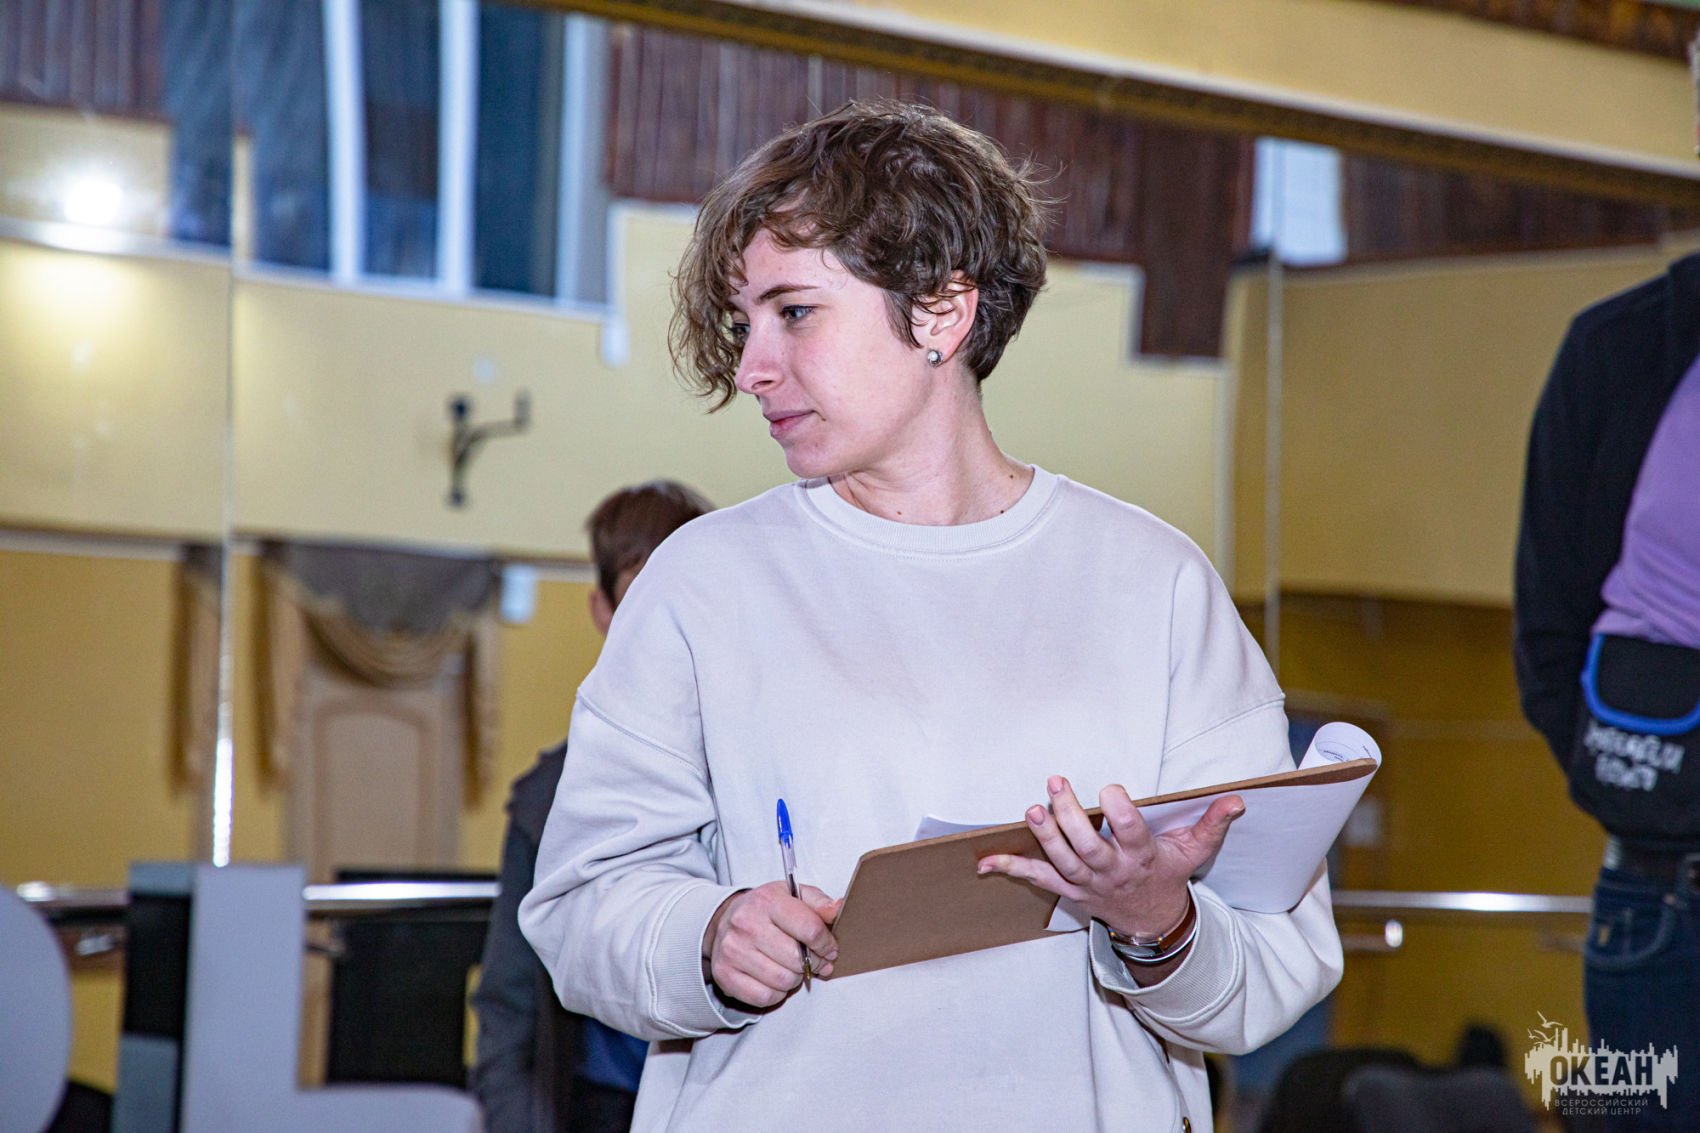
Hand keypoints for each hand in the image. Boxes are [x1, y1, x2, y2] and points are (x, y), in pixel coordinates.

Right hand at [700, 881, 840, 1007]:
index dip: (826, 944)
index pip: (810, 929)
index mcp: (767, 900)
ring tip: (791, 967)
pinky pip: (765, 996)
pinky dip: (776, 993)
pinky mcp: (725, 974)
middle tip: (813, 961)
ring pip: (783, 981)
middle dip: (813, 964)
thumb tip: (837, 909)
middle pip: (797, 959)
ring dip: (795, 978)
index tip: (829, 949)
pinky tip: (774, 978)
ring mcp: (733, 950)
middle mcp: (746, 924)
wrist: (724, 920)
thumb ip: (819, 902)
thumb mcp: (794, 896)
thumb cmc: (765, 910)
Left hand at [977, 776, 1243, 938]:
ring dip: (1045, 836)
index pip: (1131, 834)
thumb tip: (1238, 799)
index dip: (1120, 813)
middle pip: (1087, 847)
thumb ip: (1212, 824)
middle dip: (1070, 817)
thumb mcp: (1194, 852)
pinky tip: (983, 861)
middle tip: (1056, 783)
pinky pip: (1036, 878)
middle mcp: (1111, 871)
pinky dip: (1009, 868)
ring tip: (1032, 808)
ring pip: (1062, 861)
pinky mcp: (1067, 889)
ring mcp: (1086, 882)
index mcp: (1141, 857)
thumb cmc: (1169, 876)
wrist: (1152, 924)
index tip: (1110, 788)